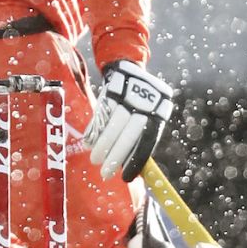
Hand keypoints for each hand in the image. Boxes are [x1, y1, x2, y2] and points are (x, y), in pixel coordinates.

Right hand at [84, 60, 174, 182]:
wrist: (130, 70)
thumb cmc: (141, 104)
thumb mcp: (148, 116)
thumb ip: (141, 138)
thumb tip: (135, 170)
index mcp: (157, 115)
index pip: (146, 142)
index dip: (135, 161)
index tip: (125, 177)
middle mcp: (143, 106)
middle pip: (128, 135)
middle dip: (115, 156)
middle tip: (105, 173)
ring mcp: (126, 98)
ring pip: (113, 125)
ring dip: (102, 145)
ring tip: (95, 159)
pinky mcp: (111, 92)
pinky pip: (101, 115)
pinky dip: (95, 131)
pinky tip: (89, 143)